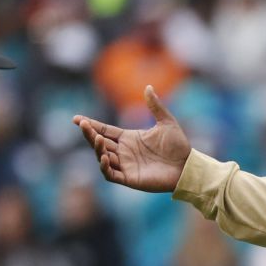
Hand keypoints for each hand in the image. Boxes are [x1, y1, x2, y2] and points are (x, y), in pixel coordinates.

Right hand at [72, 85, 190, 192]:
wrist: (188, 166)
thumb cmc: (178, 146)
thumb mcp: (166, 122)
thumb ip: (155, 106)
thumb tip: (148, 86)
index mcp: (129, 138)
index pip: (104, 130)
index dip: (90, 124)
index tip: (77, 119)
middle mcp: (123, 151)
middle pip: (99, 142)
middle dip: (89, 133)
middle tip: (83, 124)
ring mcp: (125, 165)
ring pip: (102, 156)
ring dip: (97, 148)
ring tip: (96, 138)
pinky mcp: (129, 178)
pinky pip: (110, 174)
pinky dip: (104, 166)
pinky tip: (104, 156)